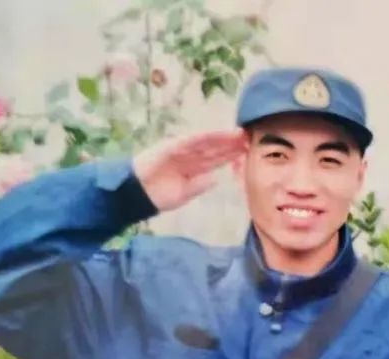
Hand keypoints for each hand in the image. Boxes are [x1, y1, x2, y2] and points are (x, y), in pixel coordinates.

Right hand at [132, 129, 246, 211]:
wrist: (136, 195)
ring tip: (239, 133)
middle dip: (232, 144)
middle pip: (215, 148)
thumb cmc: (158, 195)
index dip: (232, 155)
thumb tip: (216, 178)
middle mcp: (189, 156)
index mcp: (194, 167)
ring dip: (222, 137)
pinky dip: (204, 137)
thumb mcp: (185, 193)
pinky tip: (218, 134)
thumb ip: (200, 185)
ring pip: (206, 143)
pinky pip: (191, 141)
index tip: (249, 151)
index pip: (217, 159)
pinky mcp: (171, 147)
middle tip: (251, 137)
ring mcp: (180, 150)